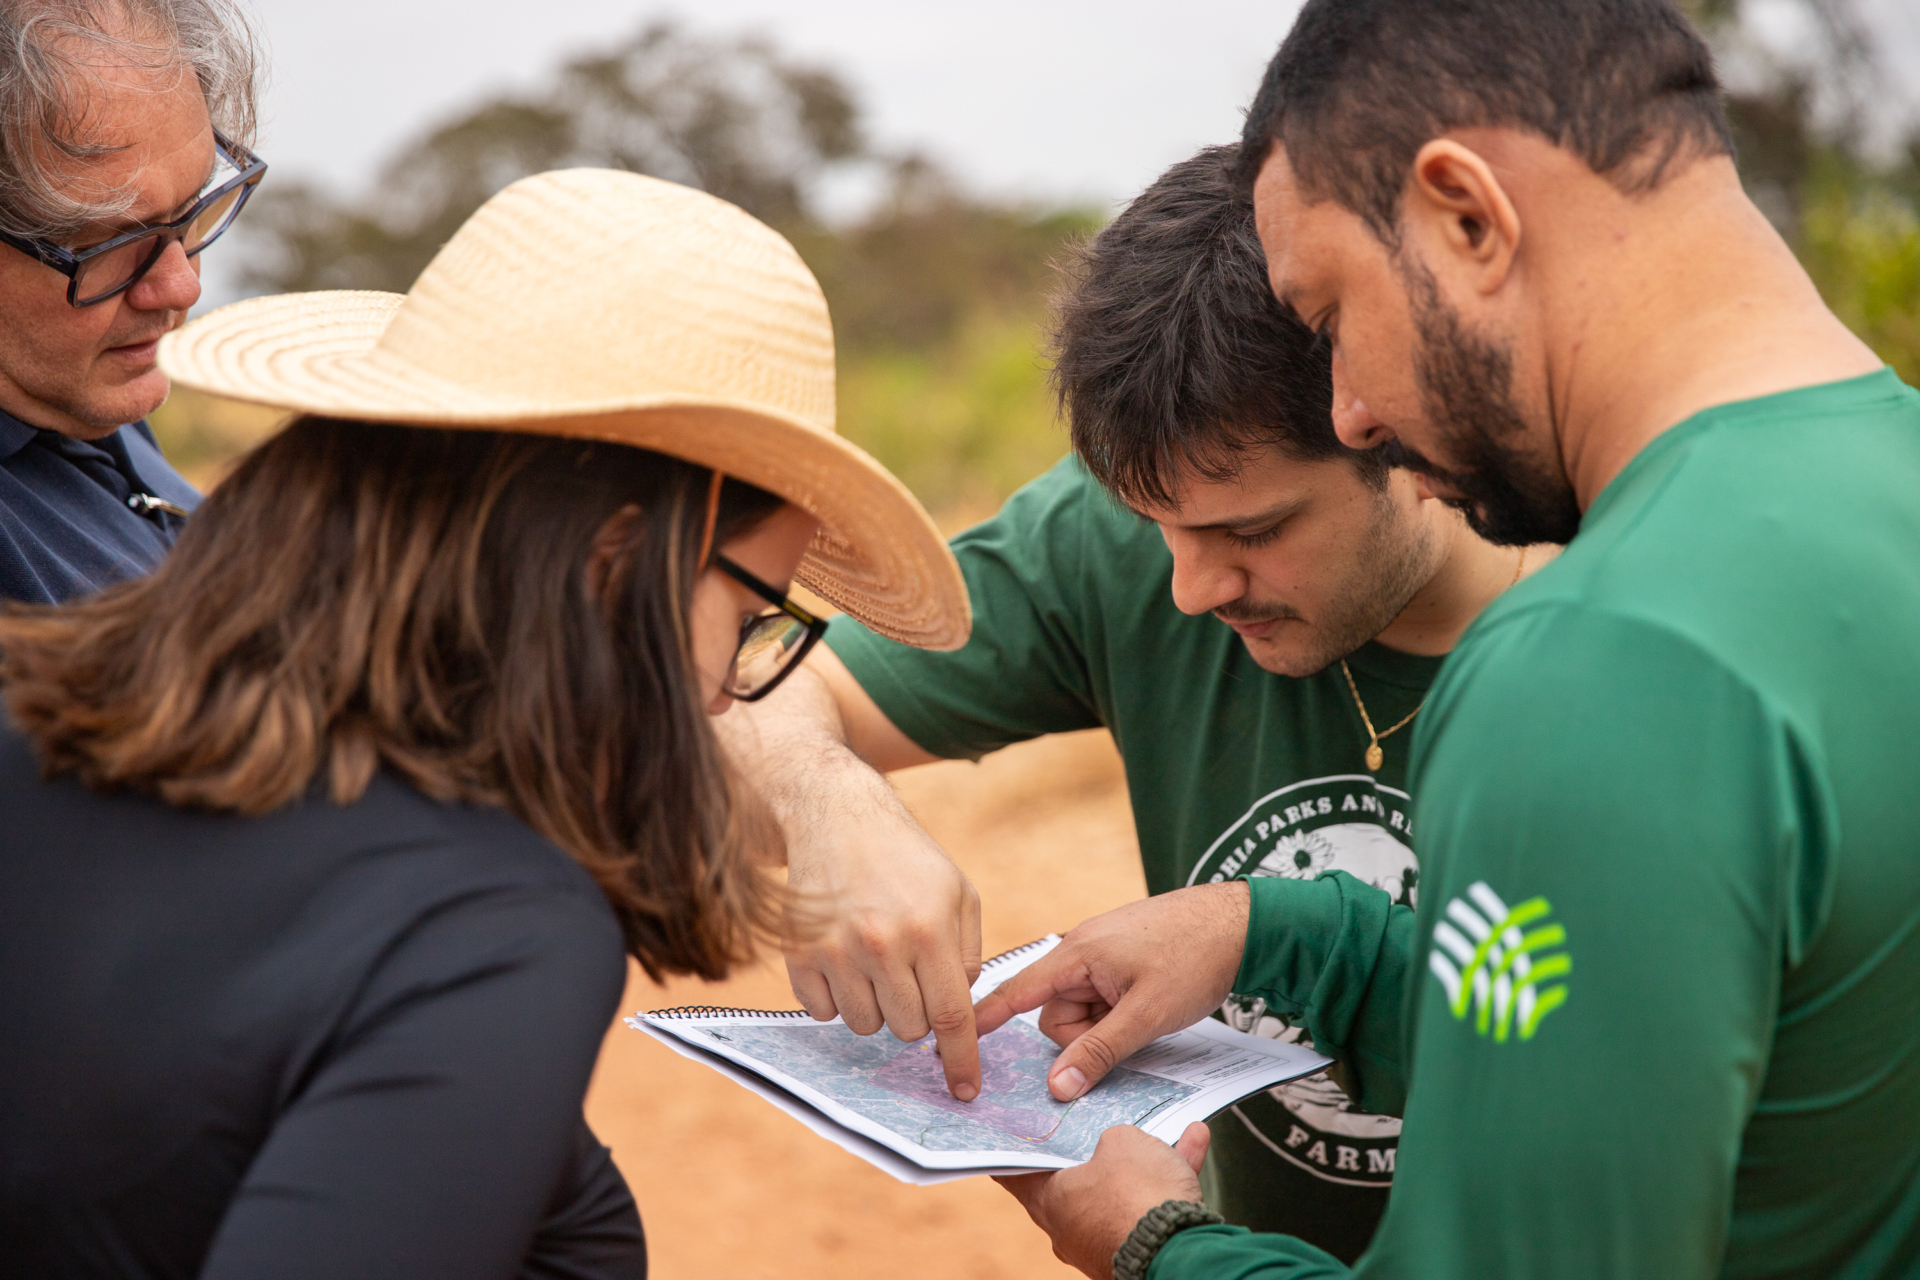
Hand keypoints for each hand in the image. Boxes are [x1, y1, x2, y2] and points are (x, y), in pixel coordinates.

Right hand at [783, 807, 984, 1098]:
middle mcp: (881, 945)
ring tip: (875, 958)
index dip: (960, 1059)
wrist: (836, 817)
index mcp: (928, 930)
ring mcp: (835, 952)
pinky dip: (837, 998)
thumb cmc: (905, 858)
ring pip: (864, 1025)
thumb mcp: (957, 893)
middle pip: (906, 1029)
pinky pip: (823, 1013)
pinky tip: (843, 958)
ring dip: (875, 1005)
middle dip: (915, 1011)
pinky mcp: (799, 955)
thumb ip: (967, 954)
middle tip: (909, 972)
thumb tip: (959, 1008)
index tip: (965, 1091)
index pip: (951, 1016)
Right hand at [974, 882, 1248, 1099]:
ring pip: (1083, 1012)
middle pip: (1057, 1014)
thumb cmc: (1194, 957)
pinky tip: (1148, 1009)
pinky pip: (1103, 1000)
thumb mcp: (1147, 1014)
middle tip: (1127, 1031)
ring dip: (1107, 1026)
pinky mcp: (1122, 961)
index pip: (1017, 990)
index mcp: (1077, 953)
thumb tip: (1056, 1087)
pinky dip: (1118, 1015)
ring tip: (1147, 1015)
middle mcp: (1082, 950)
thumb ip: (1100, 1051)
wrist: (1244, 922)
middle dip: (1084, 1035)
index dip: (988, 1018)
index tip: (955, 1039)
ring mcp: (1103, 955)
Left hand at [995, 1122, 1211, 1278]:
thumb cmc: (1134, 1192)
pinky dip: (1170, 1179)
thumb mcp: (1121, 1141)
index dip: (1016, 1150)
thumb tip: (1118, 1147)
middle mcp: (1071, 1227)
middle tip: (1092, 1125)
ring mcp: (1104, 1241)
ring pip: (1123, 1191)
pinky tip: (1193, 1143)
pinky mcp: (1141, 1249)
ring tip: (1166, 1130)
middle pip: (1076, 1182)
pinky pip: (1152, 1205)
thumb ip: (1112, 1138)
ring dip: (1146, 1161)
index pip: (1018, 1172)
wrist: (1177, 1248)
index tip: (1010, 1136)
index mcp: (1050, 1201)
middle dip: (1091, 1154)